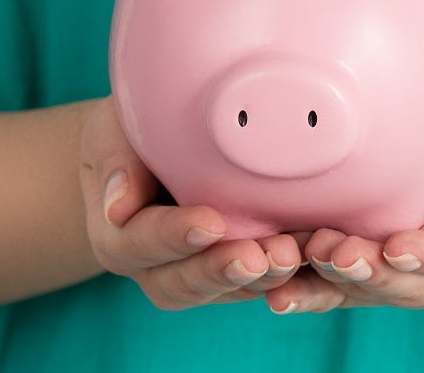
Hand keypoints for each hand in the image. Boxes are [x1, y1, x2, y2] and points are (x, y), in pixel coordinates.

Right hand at [78, 98, 302, 309]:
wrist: (149, 148)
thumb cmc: (128, 133)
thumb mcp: (112, 132)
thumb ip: (115, 160)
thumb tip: (118, 203)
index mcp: (117, 235)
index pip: (138, 243)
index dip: (173, 236)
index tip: (210, 221)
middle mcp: (152, 267)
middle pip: (180, 283)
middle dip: (220, 270)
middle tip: (258, 256)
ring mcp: (192, 274)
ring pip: (223, 292)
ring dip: (259, 278)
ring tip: (291, 255)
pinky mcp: (231, 271)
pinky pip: (256, 283)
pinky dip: (283, 275)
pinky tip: (311, 255)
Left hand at [264, 82, 423, 312]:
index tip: (400, 247)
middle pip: (410, 286)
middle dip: (372, 274)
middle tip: (336, 252)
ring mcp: (397, 271)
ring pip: (365, 292)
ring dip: (330, 283)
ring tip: (299, 260)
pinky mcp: (357, 264)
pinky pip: (330, 284)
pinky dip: (303, 286)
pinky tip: (273, 285)